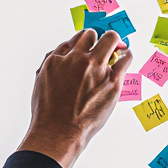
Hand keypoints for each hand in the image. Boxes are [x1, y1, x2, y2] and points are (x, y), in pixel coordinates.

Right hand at [19, 29, 130, 167]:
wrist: (59, 132)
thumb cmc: (48, 112)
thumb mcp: (41, 81)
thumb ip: (53, 64)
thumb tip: (66, 52)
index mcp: (57, 59)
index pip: (73, 39)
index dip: (82, 41)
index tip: (87, 44)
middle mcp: (78, 60)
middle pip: (91, 34)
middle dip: (97, 37)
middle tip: (102, 43)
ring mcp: (96, 69)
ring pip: (111, 40)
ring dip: (114, 42)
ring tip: (117, 47)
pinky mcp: (112, 81)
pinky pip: (125, 59)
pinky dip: (126, 55)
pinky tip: (126, 55)